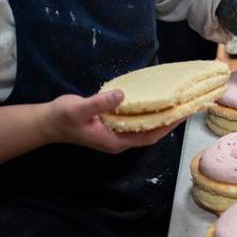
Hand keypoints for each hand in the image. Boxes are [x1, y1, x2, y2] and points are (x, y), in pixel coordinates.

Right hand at [42, 91, 183, 153]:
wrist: (48, 121)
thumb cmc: (62, 118)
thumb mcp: (79, 109)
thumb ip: (99, 103)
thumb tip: (121, 95)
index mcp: (116, 141)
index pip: (149, 136)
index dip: (167, 127)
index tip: (183, 114)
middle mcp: (120, 139)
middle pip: (152, 132)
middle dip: (170, 120)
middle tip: (188, 105)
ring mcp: (117, 131)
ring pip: (145, 125)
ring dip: (161, 115)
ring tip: (178, 101)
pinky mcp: (114, 123)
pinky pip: (136, 118)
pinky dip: (148, 110)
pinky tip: (157, 98)